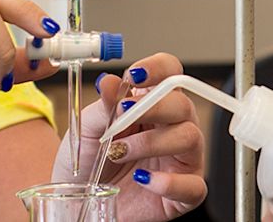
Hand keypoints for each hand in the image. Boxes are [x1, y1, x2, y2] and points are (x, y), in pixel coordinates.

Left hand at [55, 53, 208, 221]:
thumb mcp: (88, 131)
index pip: (170, 74)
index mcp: (152, 106)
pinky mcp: (185, 192)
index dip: (159, 69)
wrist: (79, 204)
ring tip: (119, 153)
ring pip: (190, 137)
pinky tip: (142, 181)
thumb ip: (103, 107)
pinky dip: (168, 183)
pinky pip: (193, 185)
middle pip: (183, 104)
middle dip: (154, 107)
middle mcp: (172, 128)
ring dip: (152, 142)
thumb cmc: (89, 165)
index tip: (136, 74)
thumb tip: (108, 82)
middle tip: (123, 117)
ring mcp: (181, 160)